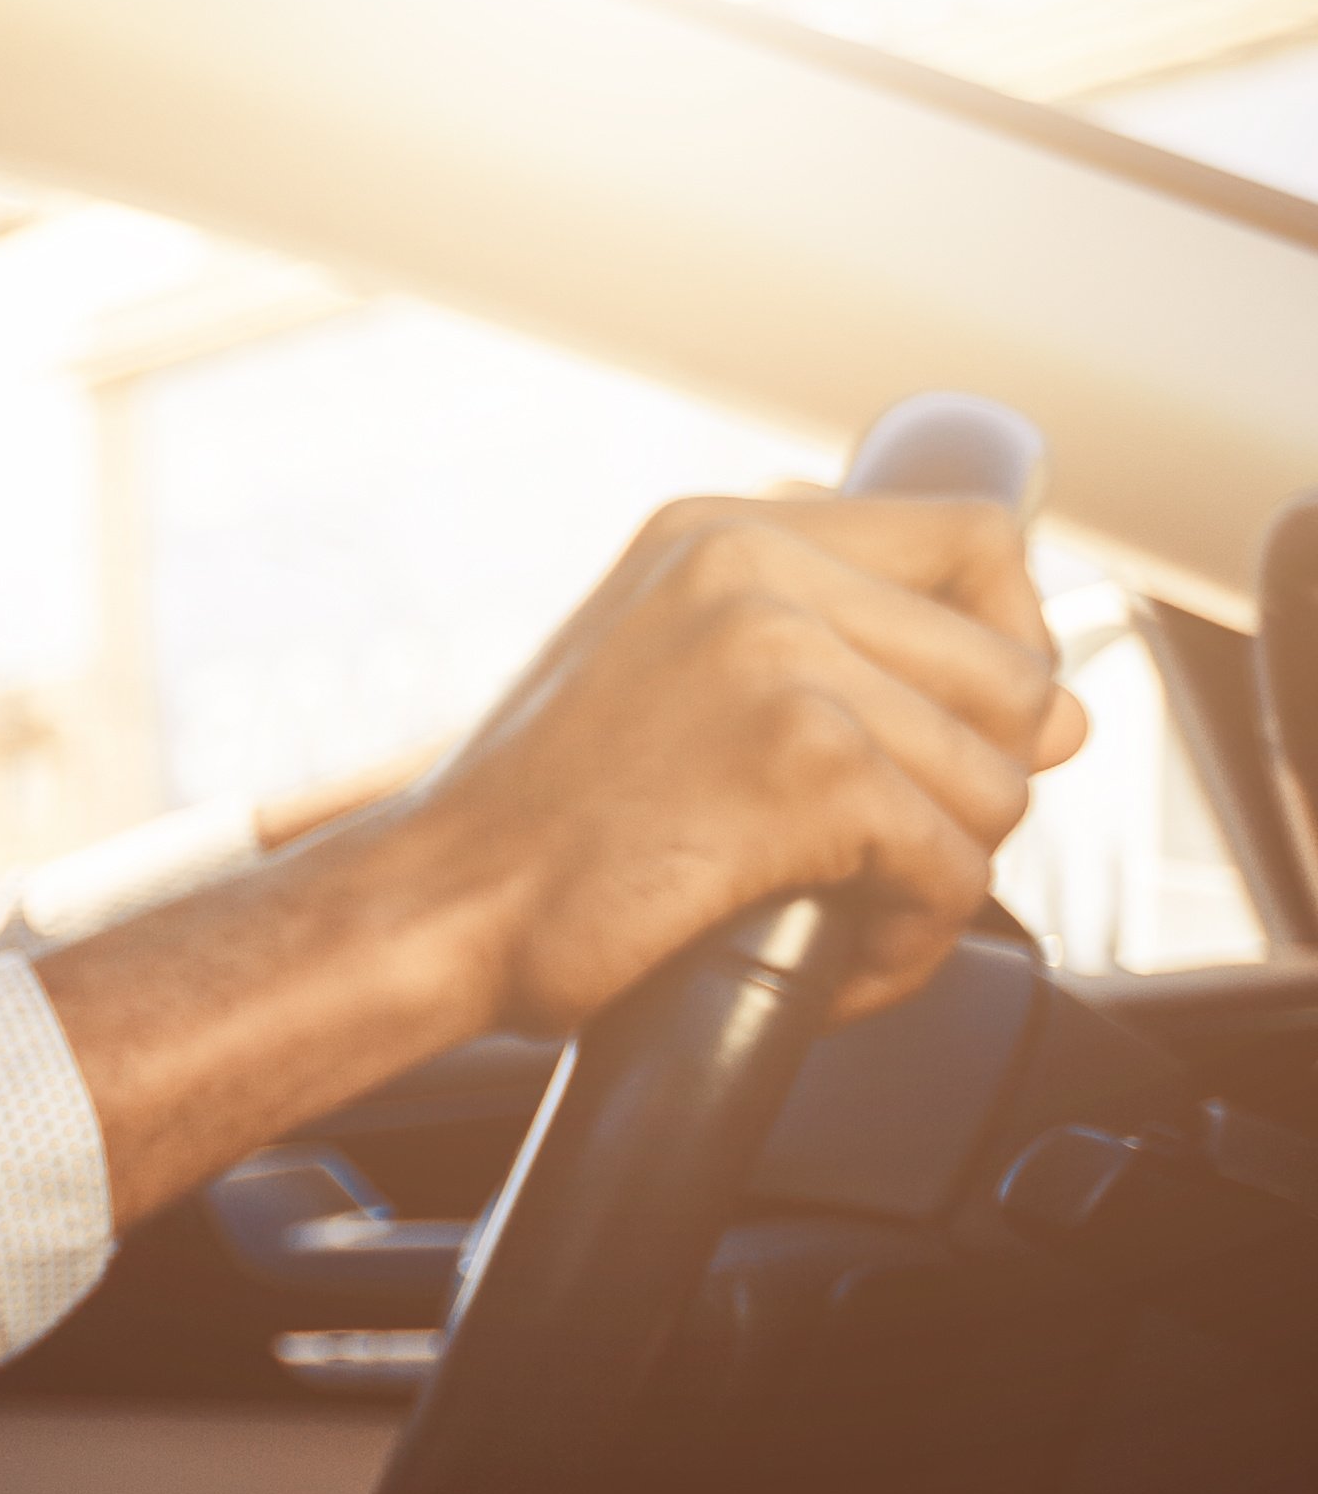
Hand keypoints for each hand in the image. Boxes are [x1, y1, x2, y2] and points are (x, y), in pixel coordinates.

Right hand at [388, 492, 1084, 1033]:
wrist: (427, 909)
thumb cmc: (530, 826)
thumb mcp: (663, 678)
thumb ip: (837, 661)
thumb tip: (1066, 718)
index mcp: (719, 533)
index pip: (971, 539)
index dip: (1010, 637)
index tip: (969, 720)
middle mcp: (753, 568)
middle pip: (1012, 674)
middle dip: (976, 786)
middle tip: (886, 852)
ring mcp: (782, 660)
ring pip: (995, 783)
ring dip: (938, 878)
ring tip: (842, 917)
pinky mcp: (806, 768)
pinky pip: (951, 869)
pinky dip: (908, 944)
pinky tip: (831, 960)